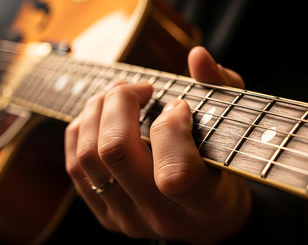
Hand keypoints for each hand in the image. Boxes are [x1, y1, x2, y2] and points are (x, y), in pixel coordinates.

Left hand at [65, 46, 249, 243]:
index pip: (174, 175)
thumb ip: (221, 88)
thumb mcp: (232, 130)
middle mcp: (162, 217)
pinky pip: (75, 168)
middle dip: (121, 102)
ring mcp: (129, 220)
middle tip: (138, 88)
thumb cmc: (223, 170)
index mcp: (203, 204)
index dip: (170, 127)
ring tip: (116, 94)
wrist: (206, 220)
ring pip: (89, 157)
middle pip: (116, 152)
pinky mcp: (107, 217)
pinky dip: (81, 131)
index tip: (179, 106)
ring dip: (96, 111)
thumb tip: (197, 56)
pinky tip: (100, 117)